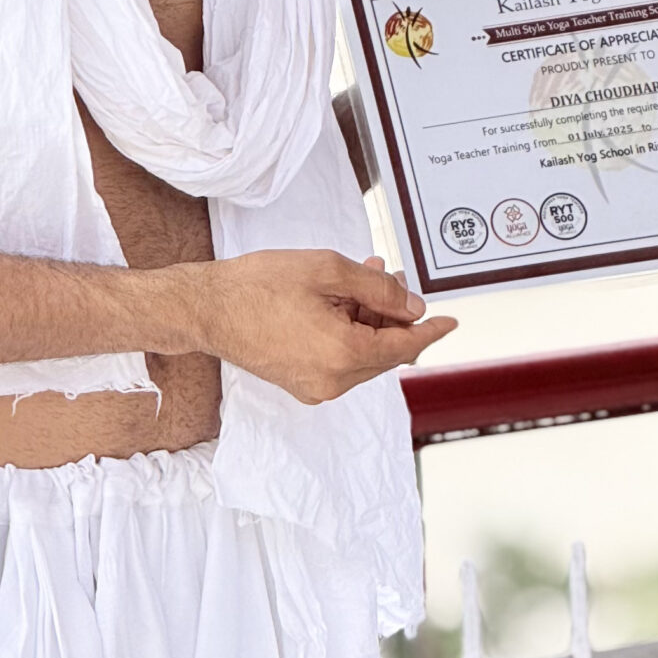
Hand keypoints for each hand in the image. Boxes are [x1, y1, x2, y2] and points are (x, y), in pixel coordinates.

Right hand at [165, 249, 457, 402]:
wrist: (206, 308)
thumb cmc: (257, 285)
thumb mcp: (328, 270)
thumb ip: (378, 288)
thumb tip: (412, 306)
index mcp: (342, 354)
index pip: (404, 346)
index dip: (430, 330)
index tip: (451, 320)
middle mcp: (332, 381)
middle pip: (384, 351)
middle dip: (393, 315)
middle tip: (391, 277)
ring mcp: (314, 387)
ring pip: (363, 355)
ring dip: (369, 321)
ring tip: (362, 279)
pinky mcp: (300, 384)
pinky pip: (340, 360)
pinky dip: (349, 333)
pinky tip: (341, 302)